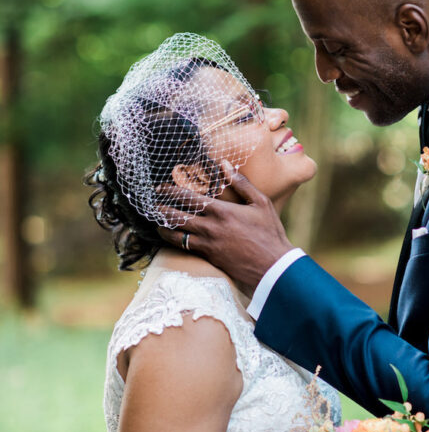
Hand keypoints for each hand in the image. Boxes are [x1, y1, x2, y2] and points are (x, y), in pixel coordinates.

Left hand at [156, 162, 293, 287]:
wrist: (273, 266)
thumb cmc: (270, 233)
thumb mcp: (261, 203)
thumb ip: (242, 183)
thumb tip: (225, 165)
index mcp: (222, 212)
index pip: (188, 198)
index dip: (171, 192)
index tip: (161, 188)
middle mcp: (210, 228)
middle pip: (176, 217)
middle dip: (161, 209)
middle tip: (152, 204)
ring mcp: (208, 245)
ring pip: (176, 236)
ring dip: (163, 228)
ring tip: (156, 223)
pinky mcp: (209, 258)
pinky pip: (185, 248)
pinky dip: (175, 242)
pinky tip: (171, 239)